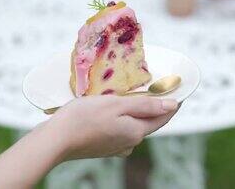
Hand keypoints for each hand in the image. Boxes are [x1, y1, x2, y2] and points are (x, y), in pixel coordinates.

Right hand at [46, 95, 177, 160]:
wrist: (55, 140)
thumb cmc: (84, 117)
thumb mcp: (117, 104)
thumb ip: (145, 106)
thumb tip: (172, 106)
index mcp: (136, 131)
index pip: (163, 117)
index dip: (173, 103)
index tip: (180, 90)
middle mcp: (130, 142)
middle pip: (148, 121)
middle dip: (153, 105)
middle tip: (156, 87)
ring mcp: (116, 147)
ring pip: (133, 125)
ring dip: (135, 111)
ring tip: (132, 94)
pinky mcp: (104, 147)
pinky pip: (120, 130)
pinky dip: (121, 118)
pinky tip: (112, 109)